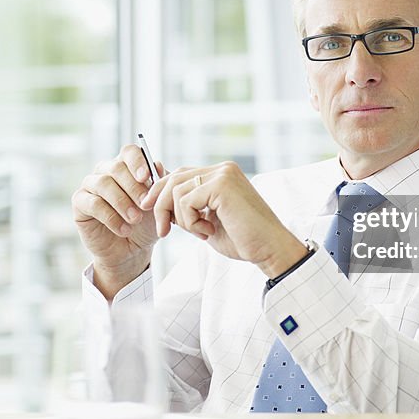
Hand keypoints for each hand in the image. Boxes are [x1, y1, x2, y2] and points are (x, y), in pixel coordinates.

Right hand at [71, 144, 166, 297]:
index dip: (137, 162)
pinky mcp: (80, 203)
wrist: (131, 251)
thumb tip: (158, 165)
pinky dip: (111, 217)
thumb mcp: (157, 204)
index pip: (129, 152)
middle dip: (133, 186)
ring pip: (103, 183)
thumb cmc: (145, 223)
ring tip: (136, 219)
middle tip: (145, 203)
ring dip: (122, 202)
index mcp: (125, 166)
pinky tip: (124, 230)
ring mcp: (90, 186)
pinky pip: (93, 203)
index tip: (147, 178)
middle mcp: (105, 171)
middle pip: (116, 167)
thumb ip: (159, 184)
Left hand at [139, 161, 307, 277]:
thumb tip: (158, 201)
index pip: (180, 174)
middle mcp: (222, 169)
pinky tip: (207, 231)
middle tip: (163, 230)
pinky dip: (190, 221)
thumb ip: (189, 207)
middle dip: (161, 205)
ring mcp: (223, 174)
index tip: (150, 211)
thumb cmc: (243, 239)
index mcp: (220, 174)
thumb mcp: (207, 220)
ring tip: (202, 233)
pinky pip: (186, 201)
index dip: (160, 191)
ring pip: (176, 191)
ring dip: (182, 219)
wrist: (268, 249)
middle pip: (174, 178)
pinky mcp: (222, 185)